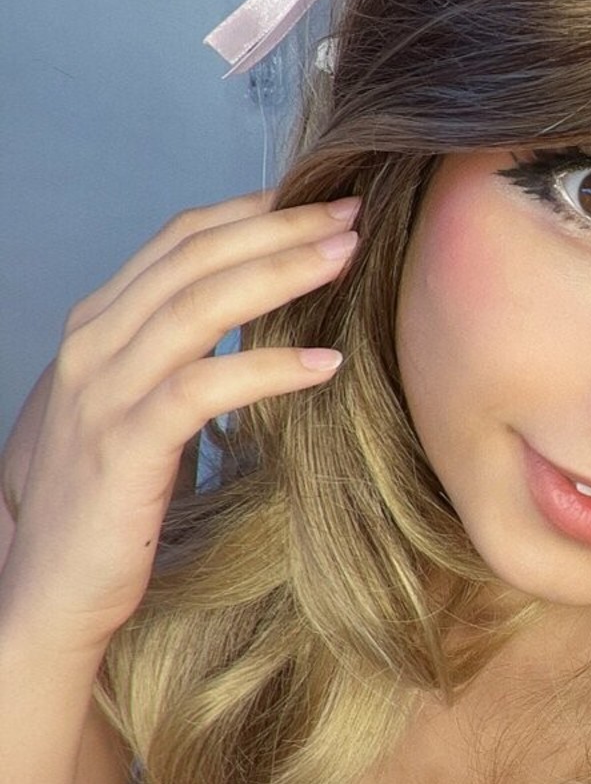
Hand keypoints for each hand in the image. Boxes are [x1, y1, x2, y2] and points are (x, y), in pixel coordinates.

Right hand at [0, 191, 357, 653]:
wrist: (47, 586)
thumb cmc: (105, 498)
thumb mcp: (132, 404)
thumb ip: (174, 352)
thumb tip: (254, 316)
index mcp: (98, 325)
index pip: (179, 239)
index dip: (251, 211)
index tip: (315, 198)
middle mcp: (94, 344)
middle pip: (196, 257)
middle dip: (278, 228)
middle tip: (349, 213)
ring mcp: (104, 392)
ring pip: (199, 306)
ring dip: (281, 274)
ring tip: (347, 258)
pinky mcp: (126, 446)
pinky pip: (205, 387)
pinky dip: (269, 369)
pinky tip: (326, 365)